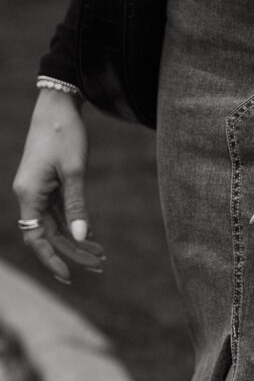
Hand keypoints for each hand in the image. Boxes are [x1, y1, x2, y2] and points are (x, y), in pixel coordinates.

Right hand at [12, 89, 105, 283]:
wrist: (58, 103)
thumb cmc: (65, 133)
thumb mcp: (74, 170)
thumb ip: (77, 205)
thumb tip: (82, 237)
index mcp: (28, 193)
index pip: (36, 238)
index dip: (51, 259)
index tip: (68, 276)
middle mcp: (28, 193)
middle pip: (47, 233)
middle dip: (71, 252)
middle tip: (98, 266)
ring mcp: (36, 187)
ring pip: (53, 222)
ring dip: (74, 238)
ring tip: (98, 255)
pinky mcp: (45, 180)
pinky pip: (56, 209)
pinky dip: (72, 221)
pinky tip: (89, 233)